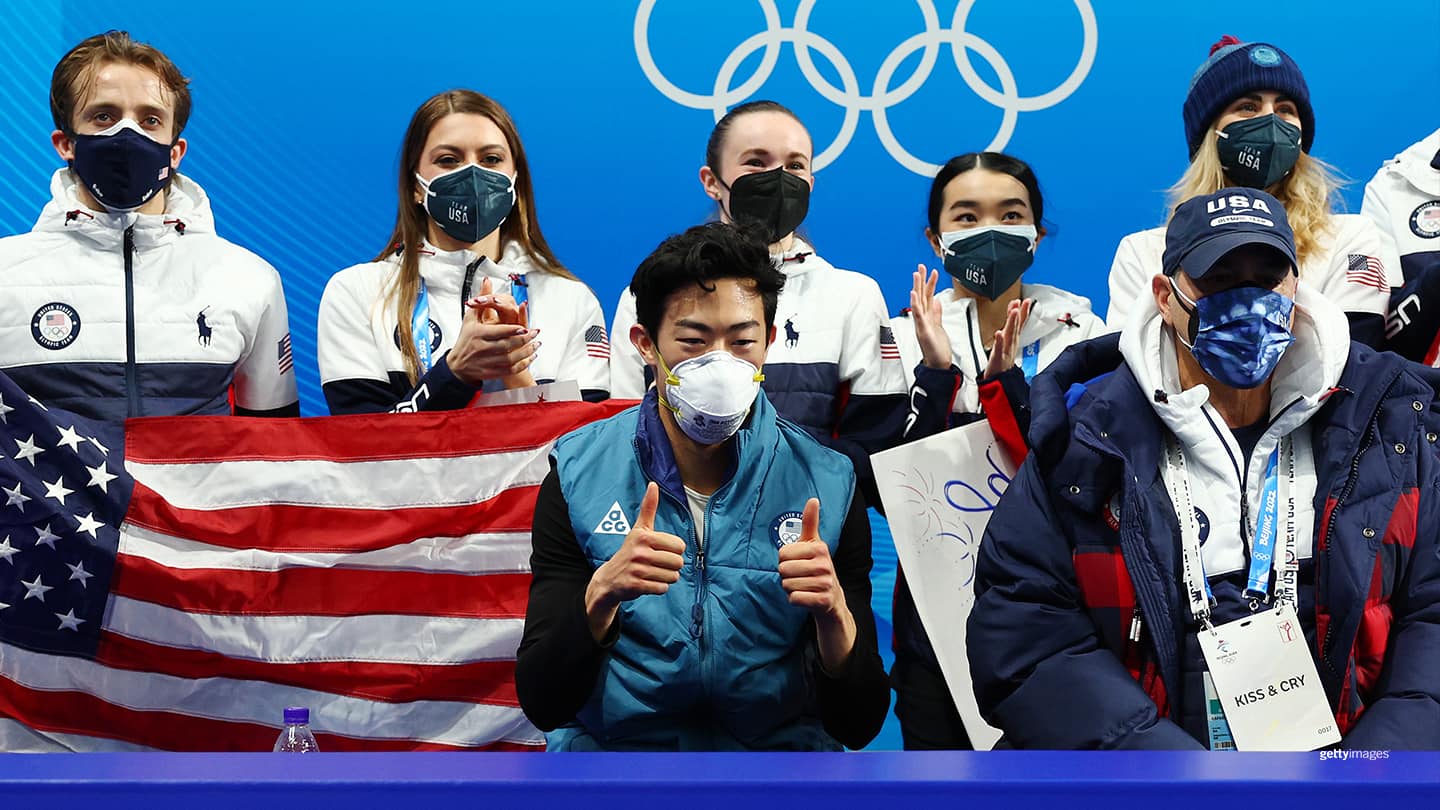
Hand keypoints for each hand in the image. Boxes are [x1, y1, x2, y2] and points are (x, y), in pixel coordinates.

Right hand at [462, 279, 537, 389]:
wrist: (457, 366)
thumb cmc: (465, 339)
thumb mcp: (470, 318)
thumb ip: (481, 299)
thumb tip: (487, 281)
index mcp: (477, 334)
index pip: (498, 332)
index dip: (513, 331)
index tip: (525, 328)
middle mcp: (481, 349)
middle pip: (507, 345)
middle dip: (524, 340)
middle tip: (535, 334)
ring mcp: (486, 363)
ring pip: (511, 359)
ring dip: (526, 352)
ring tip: (536, 345)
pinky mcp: (491, 373)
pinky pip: (510, 370)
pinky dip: (523, 364)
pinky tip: (530, 357)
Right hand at [584, 482, 685, 640]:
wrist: (609, 578)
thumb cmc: (630, 551)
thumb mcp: (639, 529)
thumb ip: (648, 508)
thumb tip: (653, 484)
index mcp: (644, 536)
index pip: (679, 546)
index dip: (674, 551)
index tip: (660, 551)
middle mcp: (639, 552)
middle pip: (678, 563)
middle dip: (671, 566)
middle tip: (657, 564)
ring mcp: (637, 570)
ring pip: (672, 577)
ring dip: (666, 578)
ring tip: (652, 573)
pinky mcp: (636, 586)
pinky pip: (662, 589)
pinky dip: (659, 588)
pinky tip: (648, 582)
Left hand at [777, 498, 856, 674]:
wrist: (832, 601)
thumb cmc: (817, 569)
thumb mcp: (814, 544)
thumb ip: (810, 522)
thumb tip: (813, 499)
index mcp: (820, 548)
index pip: (783, 553)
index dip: (785, 560)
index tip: (798, 562)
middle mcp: (825, 564)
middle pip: (783, 570)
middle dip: (787, 576)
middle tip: (800, 577)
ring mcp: (826, 583)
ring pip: (787, 585)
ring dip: (790, 588)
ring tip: (804, 587)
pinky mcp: (823, 601)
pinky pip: (794, 599)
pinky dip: (795, 600)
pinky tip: (806, 598)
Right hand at [909, 266, 952, 369]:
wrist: (937, 365)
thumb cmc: (937, 349)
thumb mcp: (939, 327)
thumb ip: (937, 314)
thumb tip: (938, 301)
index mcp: (927, 317)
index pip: (927, 297)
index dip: (928, 284)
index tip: (928, 271)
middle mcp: (923, 319)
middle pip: (922, 296)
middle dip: (921, 281)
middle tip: (921, 266)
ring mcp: (922, 324)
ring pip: (919, 302)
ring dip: (917, 287)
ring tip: (917, 274)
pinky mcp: (923, 330)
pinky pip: (918, 315)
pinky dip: (915, 304)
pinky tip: (914, 294)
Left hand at [982, 297, 1033, 380]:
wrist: (1000, 381)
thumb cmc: (1002, 362)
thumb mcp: (1007, 344)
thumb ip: (1010, 330)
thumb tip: (1013, 317)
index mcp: (1013, 340)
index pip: (1019, 324)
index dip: (1024, 312)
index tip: (1027, 301)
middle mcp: (1011, 345)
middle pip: (1015, 328)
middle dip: (1018, 315)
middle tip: (1020, 303)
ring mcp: (1005, 352)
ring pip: (1010, 335)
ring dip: (1012, 323)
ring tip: (1014, 312)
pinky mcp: (998, 359)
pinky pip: (999, 349)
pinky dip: (999, 341)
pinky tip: (999, 333)